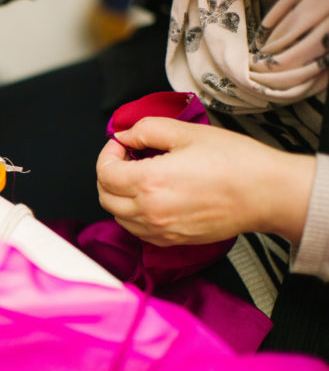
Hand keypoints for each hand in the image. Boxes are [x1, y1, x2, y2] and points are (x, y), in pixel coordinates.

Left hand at [96, 117, 315, 245]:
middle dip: (108, 174)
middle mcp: (149, 211)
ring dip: (119, 195)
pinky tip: (151, 197)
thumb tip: (125, 135)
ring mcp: (160, 230)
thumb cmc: (234, 162)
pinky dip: (133, 214)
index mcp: (149, 182)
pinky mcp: (172, 240)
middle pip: (105, 196)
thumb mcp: (187, 133)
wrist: (266, 194)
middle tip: (126, 158)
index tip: (121, 144)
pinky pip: (137, 230)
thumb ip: (146, 130)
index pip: (104, 172)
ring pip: (118, 216)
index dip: (108, 153)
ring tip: (139, 176)